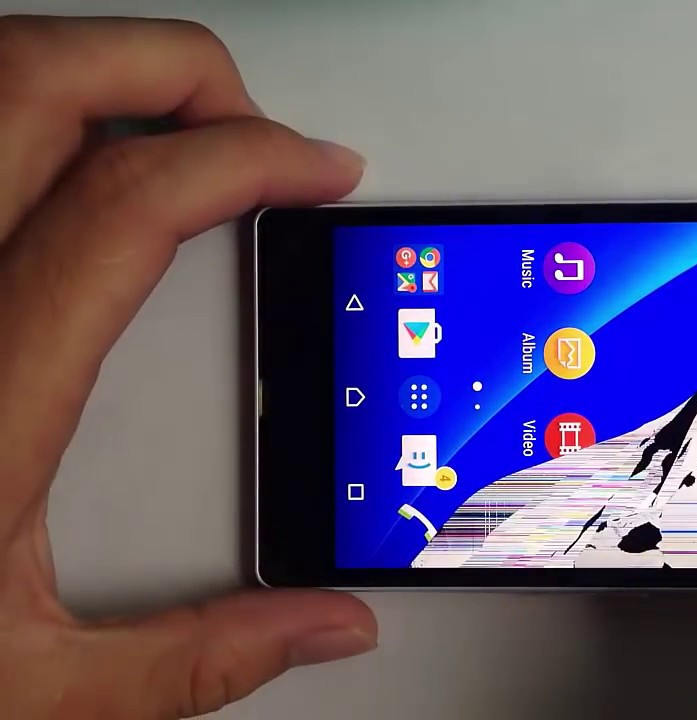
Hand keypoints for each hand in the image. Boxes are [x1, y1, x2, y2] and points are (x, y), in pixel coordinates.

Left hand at [0, 15, 372, 718]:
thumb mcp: (35, 691)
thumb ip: (200, 658)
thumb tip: (324, 626)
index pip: (127, 206)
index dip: (245, 156)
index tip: (313, 168)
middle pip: (39, 84)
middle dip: (178, 68)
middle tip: (255, 121)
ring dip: (91, 70)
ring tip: (176, 122)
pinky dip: (18, 110)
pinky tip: (58, 155)